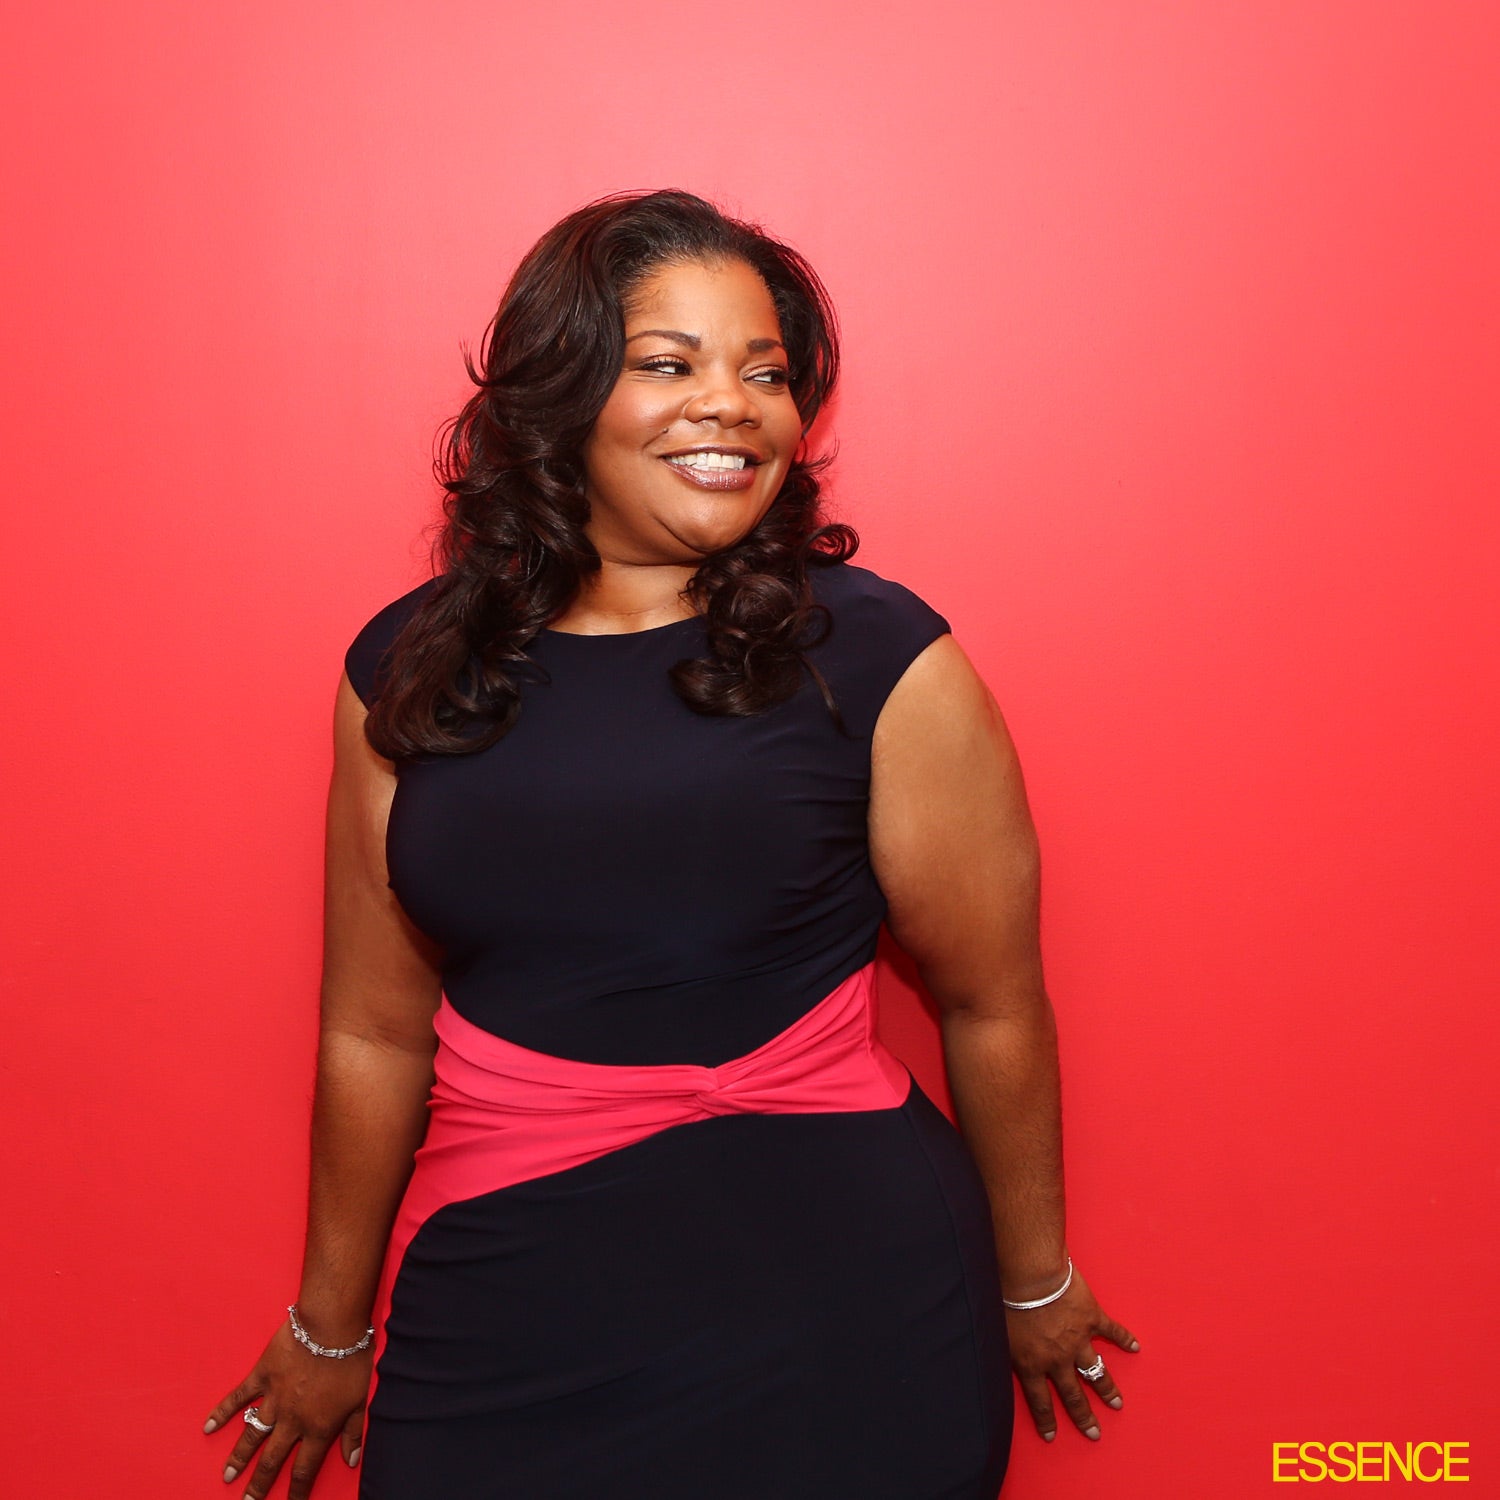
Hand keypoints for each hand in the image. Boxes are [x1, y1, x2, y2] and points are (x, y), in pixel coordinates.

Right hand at [204, 1317, 371, 1497]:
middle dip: (259, 1485)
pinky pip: (238, 1397)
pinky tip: (208, 1427)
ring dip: (238, 1457)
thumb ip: (355, 1432)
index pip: (304, 1470)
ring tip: (227, 1476)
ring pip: (252, 1435)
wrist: (332, 1325)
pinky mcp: (262, 1376)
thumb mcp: (361, 1399)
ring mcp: (273, 1398)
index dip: (296, 1492)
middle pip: (272, 1460)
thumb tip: (352, 1461)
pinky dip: (222, 1412)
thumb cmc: (352, 1359)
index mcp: (318, 1428)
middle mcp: (292, 1420)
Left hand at [1004, 1263, 1138, 1443]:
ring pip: (1095, 1372)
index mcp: (1031, 1364)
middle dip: (1083, 1416)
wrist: (1031, 1275)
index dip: (1046, 1420)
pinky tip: (1135, 1347)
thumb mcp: (996, 1331)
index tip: (1052, 1437)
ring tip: (1116, 1403)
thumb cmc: (1007, 1297)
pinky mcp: (1092, 1318)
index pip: (1039, 1400)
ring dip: (1107, 1389)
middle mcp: (1057, 1359)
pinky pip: (1112, 1332)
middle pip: (1072, 1395)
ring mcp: (1078, 1340)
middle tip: (1094, 1434)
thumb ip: (1002, 1349)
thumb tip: (992, 1357)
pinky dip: (1124, 1339)